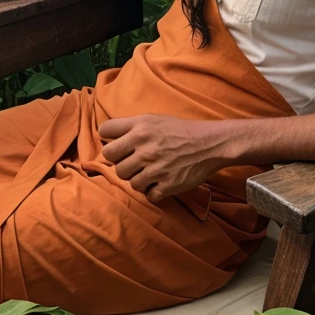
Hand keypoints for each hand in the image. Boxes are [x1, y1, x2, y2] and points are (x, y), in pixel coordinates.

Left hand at [97, 114, 235, 204]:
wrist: (210, 144)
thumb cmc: (180, 131)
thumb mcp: (153, 119)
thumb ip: (129, 126)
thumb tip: (104, 135)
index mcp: (140, 127)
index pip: (105, 132)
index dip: (110, 139)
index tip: (118, 145)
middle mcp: (145, 147)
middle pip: (115, 163)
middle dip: (123, 164)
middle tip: (135, 163)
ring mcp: (156, 168)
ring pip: (130, 182)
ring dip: (138, 179)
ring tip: (151, 173)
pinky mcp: (167, 185)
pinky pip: (148, 195)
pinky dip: (154, 192)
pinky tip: (161, 182)